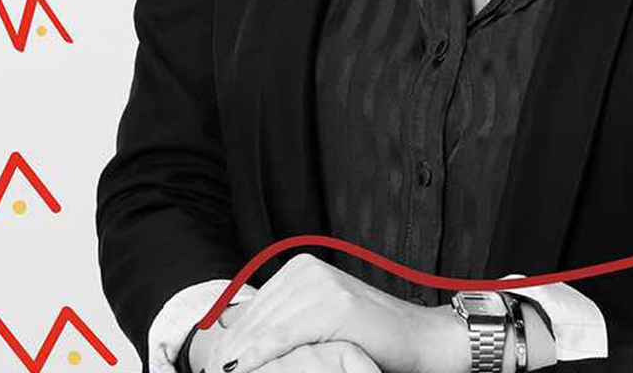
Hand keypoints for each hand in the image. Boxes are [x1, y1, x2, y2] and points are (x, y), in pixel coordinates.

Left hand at [204, 253, 457, 372]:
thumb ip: (282, 322)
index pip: (249, 309)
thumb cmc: (370, 338)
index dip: (227, 341)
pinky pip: (284, 335)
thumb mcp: (317, 322)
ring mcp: (324, 284)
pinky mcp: (336, 304)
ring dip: (239, 356)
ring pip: (264, 327)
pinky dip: (260, 356)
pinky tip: (242, 370)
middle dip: (229, 351)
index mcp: (302, 269)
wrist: (419, 339)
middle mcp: (309, 270)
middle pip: (252, 318)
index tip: (212, 368)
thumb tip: (230, 333)